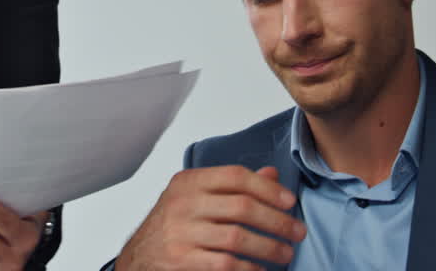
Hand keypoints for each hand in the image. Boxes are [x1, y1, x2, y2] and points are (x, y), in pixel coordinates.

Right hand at [115, 165, 304, 270]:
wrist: (138, 258)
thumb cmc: (173, 225)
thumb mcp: (196, 198)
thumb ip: (232, 187)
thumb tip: (272, 174)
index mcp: (188, 182)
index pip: (235, 176)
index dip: (268, 188)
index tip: (289, 202)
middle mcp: (182, 204)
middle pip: (242, 207)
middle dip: (277, 221)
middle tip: (297, 232)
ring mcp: (180, 233)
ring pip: (238, 238)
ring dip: (269, 248)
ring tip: (285, 254)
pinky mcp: (181, 260)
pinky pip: (226, 264)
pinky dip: (250, 269)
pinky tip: (261, 270)